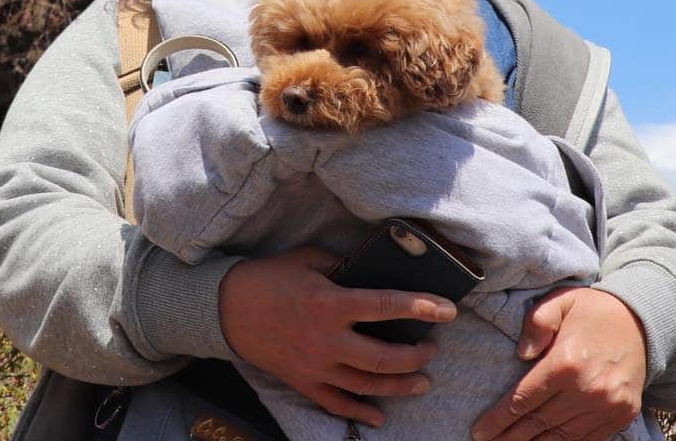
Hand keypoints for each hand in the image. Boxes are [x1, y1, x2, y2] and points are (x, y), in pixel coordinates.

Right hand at [218, 245, 456, 429]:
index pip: (386, 306)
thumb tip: (373, 268)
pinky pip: (338, 404)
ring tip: (422, 380)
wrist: (228, 308)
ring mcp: (316, 366)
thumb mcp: (308, 259)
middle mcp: (327, 339)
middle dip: (416, 356)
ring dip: (400, 386)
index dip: (422, 307)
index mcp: (330, 302)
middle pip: (385, 357)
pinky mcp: (303, 382)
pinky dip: (361, 412)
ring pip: (368, 386)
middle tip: (432, 348)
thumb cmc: (270, 277)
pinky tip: (380, 415)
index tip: (448, 309)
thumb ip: (343, 264)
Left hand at [470, 286, 647, 440]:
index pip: (525, 399)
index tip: (480, 430)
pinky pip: (588, 438)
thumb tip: (520, 355)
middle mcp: (587, 389)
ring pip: (563, 436)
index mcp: (566, 362)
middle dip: (511, 436)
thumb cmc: (591, 310)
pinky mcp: (622, 415)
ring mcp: (608, 406)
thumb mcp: (558, 302)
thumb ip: (536, 324)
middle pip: (540, 423)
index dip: (500, 418)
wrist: (641, 320)